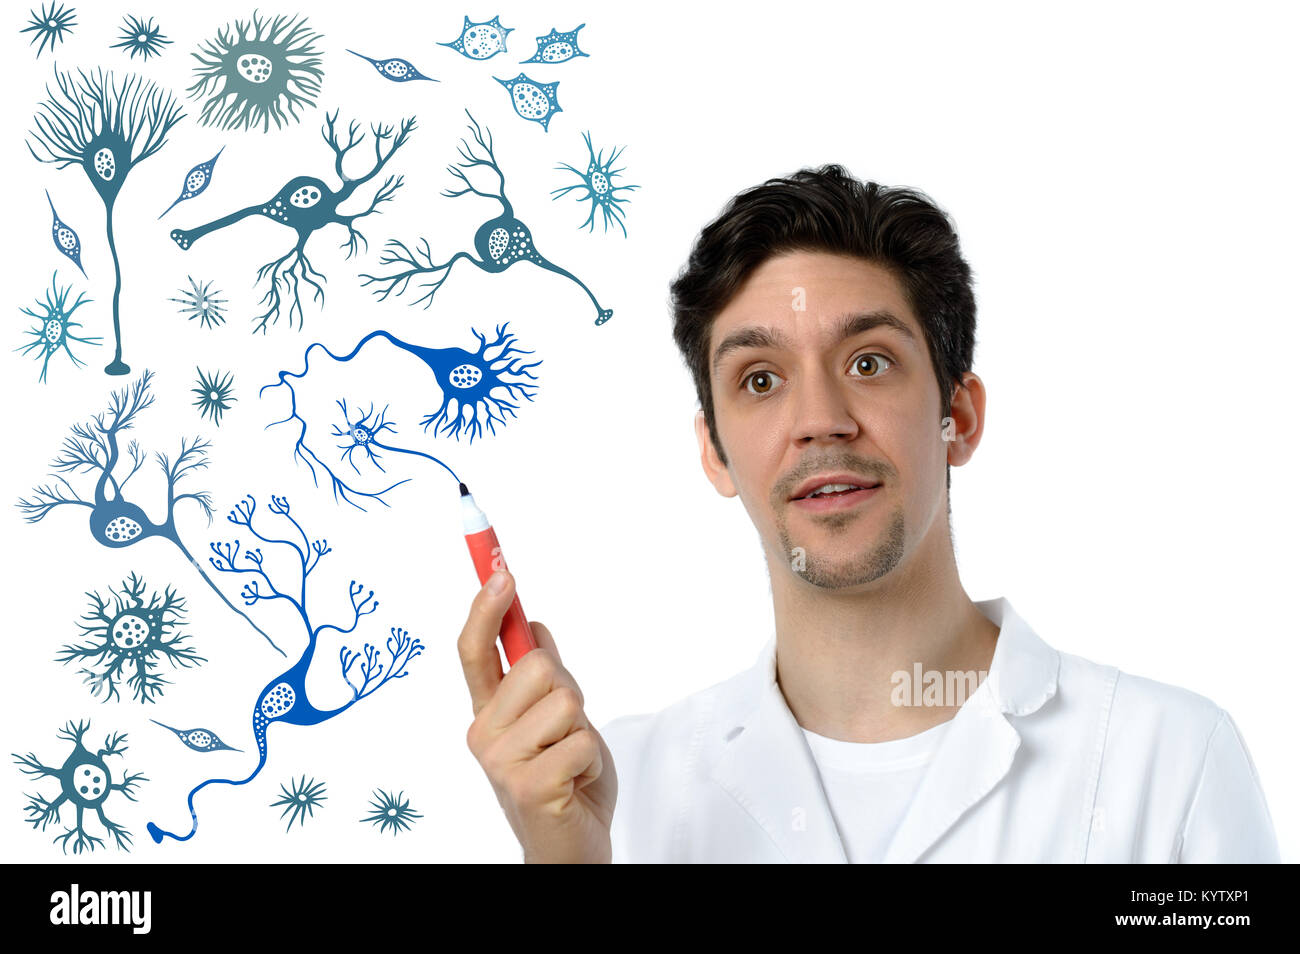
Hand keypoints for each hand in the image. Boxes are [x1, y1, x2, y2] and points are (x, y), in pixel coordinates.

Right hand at [459, 567, 616, 862]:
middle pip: (538, 666)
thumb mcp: (557, 720)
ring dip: (583, 729)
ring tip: (572, 761)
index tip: (501, 572)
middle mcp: (484, 733)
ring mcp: (500, 761)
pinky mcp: (527, 785)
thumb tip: (534, 625)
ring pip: (565, 699)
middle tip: (568, 732)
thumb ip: (542, 677)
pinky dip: (592, 760)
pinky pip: (581, 739)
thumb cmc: (566, 784)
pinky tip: (577, 783)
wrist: (572, 850)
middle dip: (569, 692)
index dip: (485, 608)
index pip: (474, 650)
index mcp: (487, 713)